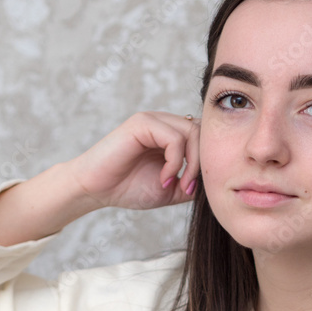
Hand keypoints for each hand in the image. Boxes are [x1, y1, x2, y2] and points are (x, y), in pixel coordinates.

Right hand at [65, 111, 200, 210]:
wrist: (96, 190)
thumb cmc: (127, 188)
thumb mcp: (170, 190)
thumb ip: (192, 183)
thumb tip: (215, 182)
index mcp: (171, 135)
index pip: (205, 138)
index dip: (206, 163)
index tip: (193, 190)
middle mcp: (164, 123)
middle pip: (203, 133)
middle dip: (202, 163)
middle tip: (189, 188)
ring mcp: (153, 120)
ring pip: (192, 132)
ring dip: (190, 163)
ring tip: (175, 184)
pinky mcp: (142, 123)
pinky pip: (174, 137)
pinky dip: (175, 161)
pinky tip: (164, 178)